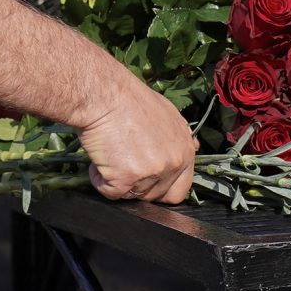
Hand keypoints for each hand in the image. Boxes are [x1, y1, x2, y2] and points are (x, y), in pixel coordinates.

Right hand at [75, 79, 196, 204]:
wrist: (104, 95)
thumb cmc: (130, 100)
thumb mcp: (168, 115)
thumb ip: (178, 139)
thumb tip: (192, 148)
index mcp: (185, 151)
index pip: (180, 189)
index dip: (160, 187)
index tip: (145, 178)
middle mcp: (173, 163)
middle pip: (155, 196)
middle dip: (138, 186)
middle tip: (123, 164)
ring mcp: (152, 172)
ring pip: (131, 195)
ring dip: (117, 181)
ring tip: (110, 154)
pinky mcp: (127, 178)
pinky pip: (109, 192)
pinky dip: (100, 180)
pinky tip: (99, 159)